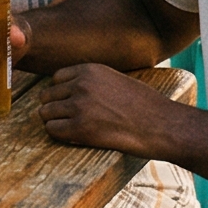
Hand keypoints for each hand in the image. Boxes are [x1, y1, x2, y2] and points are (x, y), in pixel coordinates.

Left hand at [37, 64, 173, 154]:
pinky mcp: (80, 128)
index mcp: (90, 70)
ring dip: (55, 122)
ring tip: (72, 129)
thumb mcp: (116, 79)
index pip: (56, 78)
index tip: (72, 104)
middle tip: (70, 120)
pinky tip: (74, 137)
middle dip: (55, 108)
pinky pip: (52, 130)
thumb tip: (70, 89)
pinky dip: (59, 135)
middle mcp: (81, 84)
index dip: (62, 93)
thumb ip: (93, 81)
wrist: (162, 125)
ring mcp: (79, 105)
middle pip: (47, 95)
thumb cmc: (145, 105)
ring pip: (45, 113)